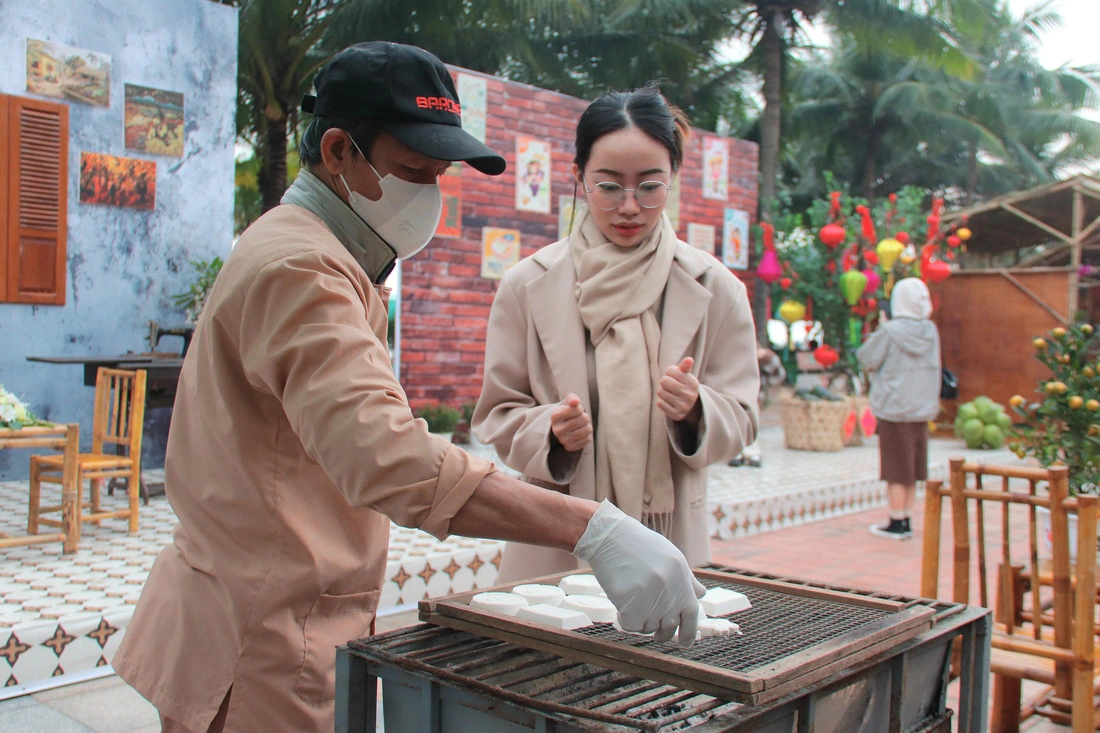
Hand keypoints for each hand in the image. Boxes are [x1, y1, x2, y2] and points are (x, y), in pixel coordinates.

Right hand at [550, 393, 592, 451]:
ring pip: (588, 429)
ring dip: (586, 426)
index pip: (578, 409)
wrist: (561, 426)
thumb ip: (572, 398)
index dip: (579, 408)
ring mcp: (563, 440)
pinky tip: (579, 433)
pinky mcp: (570, 447)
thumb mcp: (569, 401)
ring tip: (579, 426)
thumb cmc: (567, 411)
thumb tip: (575, 402)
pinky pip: (588, 439)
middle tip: (578, 419)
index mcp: (555, 416)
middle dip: (584, 417)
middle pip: (584, 419)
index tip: (574, 410)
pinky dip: (587, 435)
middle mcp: (557, 430)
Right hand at [573, 501, 705, 646]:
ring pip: (648, 627)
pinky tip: (620, 606)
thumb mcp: (671, 557)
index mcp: (682, 579)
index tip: (685, 644)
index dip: (689, 633)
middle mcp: (670, 589)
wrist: (610, 537)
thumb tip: (701, 595)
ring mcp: (651, 596)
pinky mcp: (631, 602)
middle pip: (669, 626)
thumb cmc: (639, 546)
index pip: (691, 615)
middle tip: (653, 630)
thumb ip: (687, 579)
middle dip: (661, 632)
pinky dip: (625, 621)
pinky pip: (631, 626)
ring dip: (640, 621)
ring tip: (632, 603)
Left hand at [657, 357, 700, 422]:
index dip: (670, 372)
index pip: (670, 370)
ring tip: (670, 393)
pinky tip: (669, 402)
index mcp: (693, 383)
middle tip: (670, 385)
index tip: (675, 376)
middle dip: (664, 382)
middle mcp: (689, 395)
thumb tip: (689, 359)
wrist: (691, 406)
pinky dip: (662, 401)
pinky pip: (660, 403)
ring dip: (662, 391)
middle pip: (664, 381)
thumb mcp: (686, 375)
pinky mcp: (676, 415)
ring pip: (660, 392)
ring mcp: (683, 406)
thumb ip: (685, 366)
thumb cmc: (684, 385)